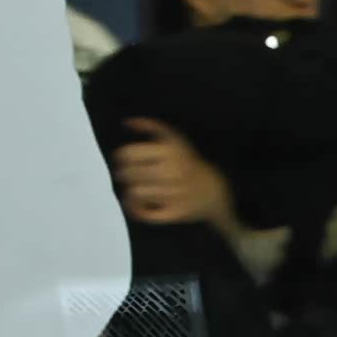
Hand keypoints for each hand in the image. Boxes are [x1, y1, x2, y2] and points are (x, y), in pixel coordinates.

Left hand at [111, 119, 237, 235]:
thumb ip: (152, 126)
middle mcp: (172, 173)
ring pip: (135, 193)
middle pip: (128, 174)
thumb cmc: (190, 163)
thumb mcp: (176, 139)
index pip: (128, 154)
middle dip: (124, 174)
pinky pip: (147, 214)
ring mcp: (175, 194)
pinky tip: (137, 204)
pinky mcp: (176, 212)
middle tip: (128, 175)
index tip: (124, 160)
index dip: (121, 156)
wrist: (215, 191)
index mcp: (170, 153)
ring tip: (134, 188)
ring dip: (131, 191)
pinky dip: (137, 210)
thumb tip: (127, 122)